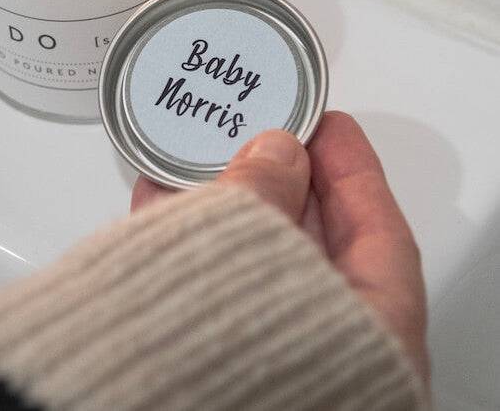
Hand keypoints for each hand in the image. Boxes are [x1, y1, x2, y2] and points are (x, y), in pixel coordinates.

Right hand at [131, 111, 429, 386]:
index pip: (379, 233)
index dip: (353, 168)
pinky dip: (185, 238)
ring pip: (249, 262)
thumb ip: (265, 193)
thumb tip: (273, 151)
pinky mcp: (210, 358)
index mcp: (372, 339)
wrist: (124, 407)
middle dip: (281, 179)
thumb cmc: (228, 375)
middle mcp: (326, 354)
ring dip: (223, 205)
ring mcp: (267, 357)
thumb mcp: (256, 258)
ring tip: (201, 153)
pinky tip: (156, 202)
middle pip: (313, 244)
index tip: (330, 123)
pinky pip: (205, 281)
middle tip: (261, 127)